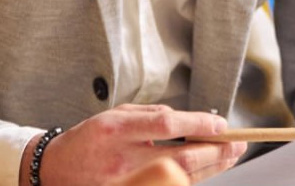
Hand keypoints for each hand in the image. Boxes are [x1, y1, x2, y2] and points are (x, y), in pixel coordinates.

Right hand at [31, 104, 244, 185]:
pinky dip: (191, 180)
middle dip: (215, 152)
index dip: (198, 125)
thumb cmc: (89, 139)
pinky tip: (205, 170)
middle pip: (180, 159)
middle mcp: (122, 159)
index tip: (220, 125)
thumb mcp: (114, 115)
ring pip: (180, 180)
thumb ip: (150, 115)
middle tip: (238, 144)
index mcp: (117, 129)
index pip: (166, 125)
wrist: (56, 171)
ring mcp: (127, 184)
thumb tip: (190, 120)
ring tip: (229, 156)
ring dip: (210, 168)